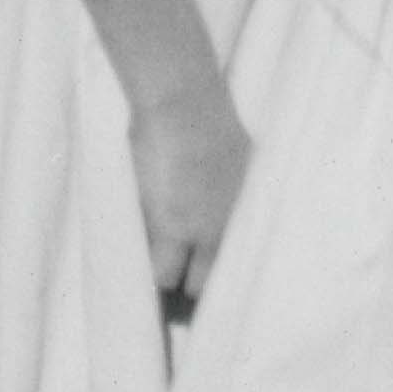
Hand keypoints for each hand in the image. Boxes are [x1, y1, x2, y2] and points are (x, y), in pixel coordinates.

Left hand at [133, 74, 252, 314]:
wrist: (183, 99)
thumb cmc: (150, 141)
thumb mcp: (140, 192)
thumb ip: (150, 229)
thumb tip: (156, 257)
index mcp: (173, 229)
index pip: (166, 279)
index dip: (159, 286)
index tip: (157, 291)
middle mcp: (209, 227)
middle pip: (203, 281)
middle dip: (191, 288)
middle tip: (183, 291)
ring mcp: (235, 208)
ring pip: (230, 257)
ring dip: (218, 263)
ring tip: (209, 267)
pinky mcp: (252, 187)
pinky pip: (249, 224)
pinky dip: (239, 232)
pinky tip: (232, 233)